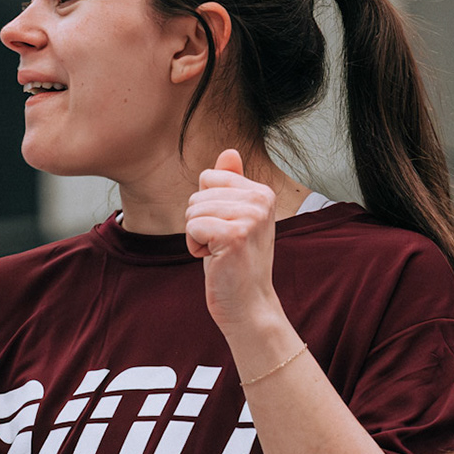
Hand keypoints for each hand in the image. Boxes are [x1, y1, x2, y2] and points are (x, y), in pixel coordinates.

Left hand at [186, 149, 282, 327]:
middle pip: (198, 194)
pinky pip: (192, 226)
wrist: (248, 302)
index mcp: (262, 191)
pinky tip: (215, 259)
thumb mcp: (233, 217)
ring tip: (220, 252)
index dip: (206, 205)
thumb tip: (229, 150)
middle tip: (222, 245)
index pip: (209, 177)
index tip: (224, 229)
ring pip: (193, 210)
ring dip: (197, 236)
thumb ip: (231, 183)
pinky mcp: (235, 235)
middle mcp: (261, 199)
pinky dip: (195, 246)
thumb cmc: (235, 261)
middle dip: (200, 222)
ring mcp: (250, 216)